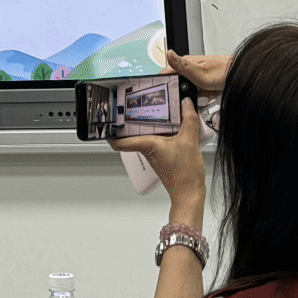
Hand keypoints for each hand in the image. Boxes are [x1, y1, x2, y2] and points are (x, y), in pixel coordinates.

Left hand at [111, 99, 206, 216]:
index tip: (107, 120)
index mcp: (146, 144)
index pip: (118, 141)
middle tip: (133, 107)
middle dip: (132, 121)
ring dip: (149, 126)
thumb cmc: (184, 175)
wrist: (189, 193)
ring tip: (156, 112)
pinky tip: (173, 127)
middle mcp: (147, 149)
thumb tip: (186, 104)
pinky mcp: (162, 157)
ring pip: (145, 137)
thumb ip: (189, 120)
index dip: (110, 131)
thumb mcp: (189, 142)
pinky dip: (162, 133)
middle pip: (132, 134)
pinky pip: (157, 141)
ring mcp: (153, 154)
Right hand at [164, 48, 229, 95]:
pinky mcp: (204, 81)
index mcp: (187, 62)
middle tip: (188, 98)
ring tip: (201, 98)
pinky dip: (201, 97)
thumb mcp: (200, 73)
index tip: (164, 92)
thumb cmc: (225, 72)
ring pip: (188, 89)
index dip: (163, 82)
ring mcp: (198, 74)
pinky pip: (198, 92)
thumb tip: (168, 53)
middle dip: (180, 92)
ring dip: (192, 96)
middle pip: (177, 82)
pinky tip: (207, 97)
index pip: (167, 71)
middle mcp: (191, 67)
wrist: (240, 75)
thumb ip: (182, 66)